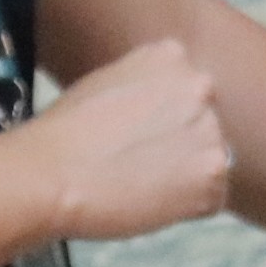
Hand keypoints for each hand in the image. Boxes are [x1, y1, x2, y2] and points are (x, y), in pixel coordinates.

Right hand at [23, 39, 231, 241]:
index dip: (164, 119)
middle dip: (180, 144)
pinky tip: (152, 203)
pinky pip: (211, 197)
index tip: (138, 134)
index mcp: (171, 58)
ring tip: (142, 185)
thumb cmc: (63, 133)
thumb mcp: (106, 83)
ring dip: (186, 177)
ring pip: (210, 160)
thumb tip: (156, 108)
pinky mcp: (213, 173)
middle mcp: (199, 87)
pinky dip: (188, 208)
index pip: (187, 91)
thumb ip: (144, 87)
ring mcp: (211, 130)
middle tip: (140, 163)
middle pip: (203, 124)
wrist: (52, 174)